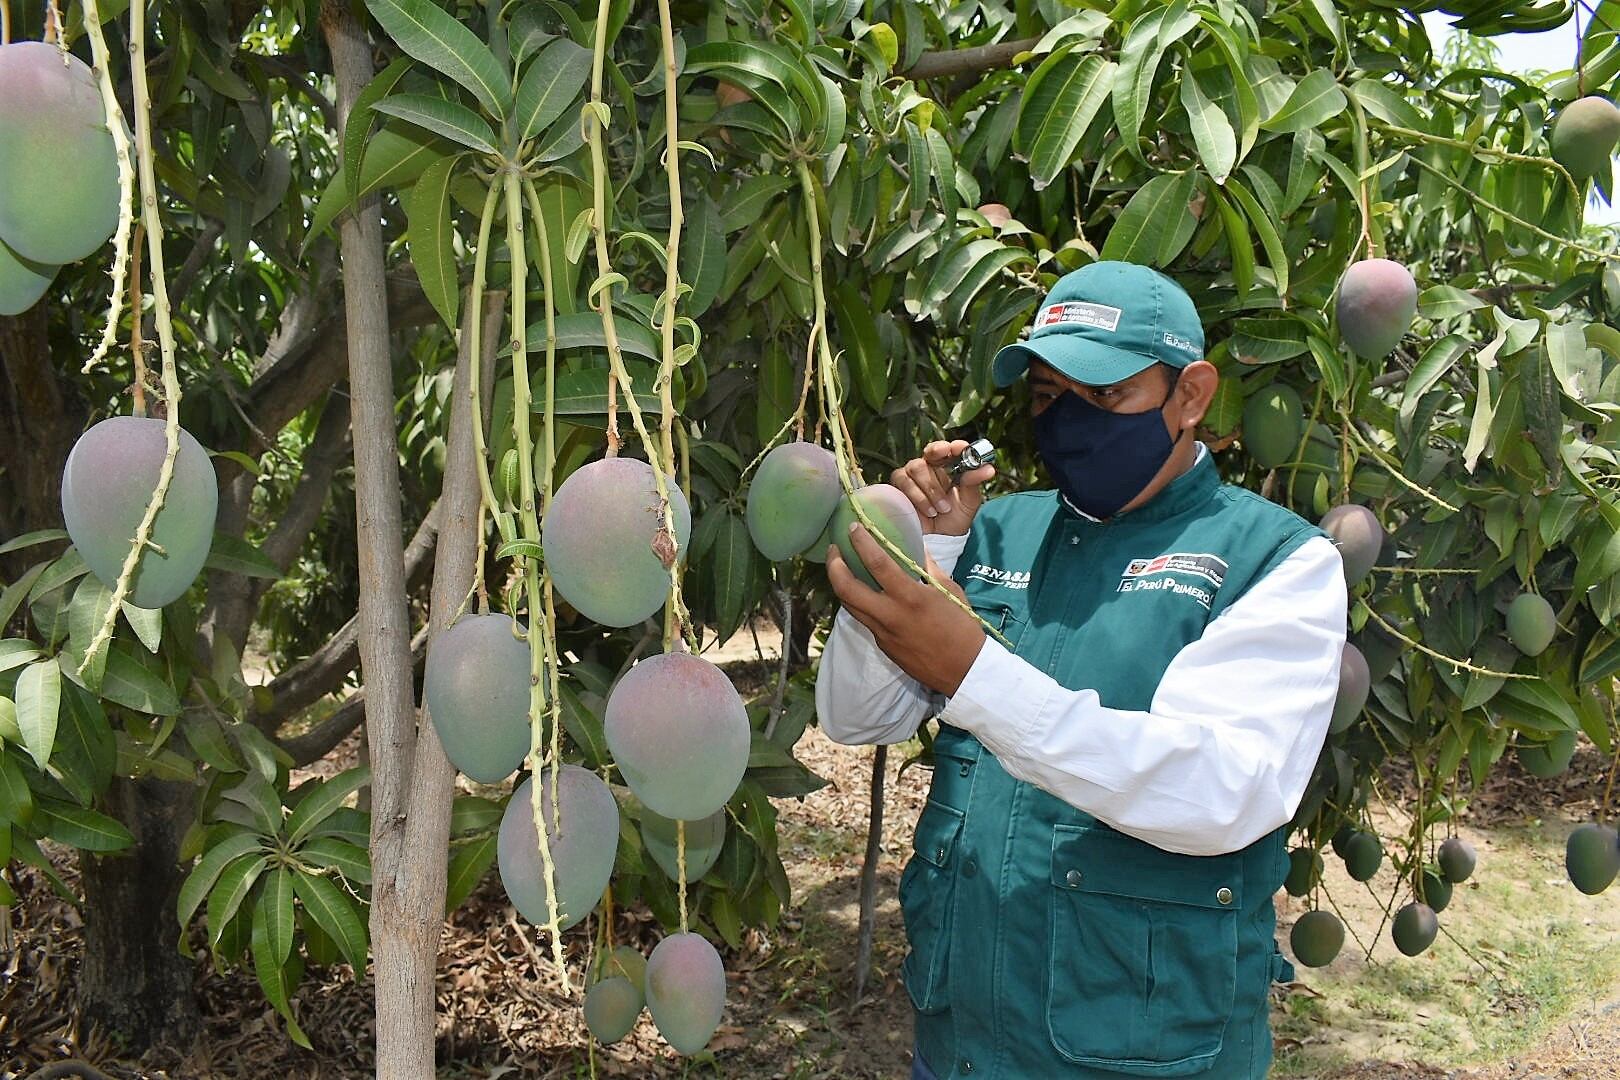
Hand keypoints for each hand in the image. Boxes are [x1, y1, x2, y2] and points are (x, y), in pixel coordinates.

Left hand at [827, 523, 985, 695]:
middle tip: (833, 549)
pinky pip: (864, 619)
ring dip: (840, 584)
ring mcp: (883, 633)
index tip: (853, 528)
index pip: (877, 564)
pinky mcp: (882, 645)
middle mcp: (890, 615)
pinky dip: (859, 602)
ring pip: (849, 605)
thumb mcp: (950, 590)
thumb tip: (916, 547)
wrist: (964, 670)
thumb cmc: (963, 627)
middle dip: (833, 566)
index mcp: (911, 598)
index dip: (861, 542)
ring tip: (840, 567)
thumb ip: (928, 567)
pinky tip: (864, 592)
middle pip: (846, 588)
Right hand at [890, 440, 995, 535]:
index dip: (952, 446)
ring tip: (942, 508)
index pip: (947, 447)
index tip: (960, 448)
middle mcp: (928, 465)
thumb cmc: (955, 516)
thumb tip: (988, 468)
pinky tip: (929, 511)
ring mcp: (911, 475)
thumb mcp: (970, 499)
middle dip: (940, 471)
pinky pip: (905, 483)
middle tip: (948, 486)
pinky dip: (919, 498)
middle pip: (929, 454)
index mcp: (946, 464)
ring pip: (916, 468)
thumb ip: (975, 482)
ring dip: (931, 490)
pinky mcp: (898, 487)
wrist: (941, 538)